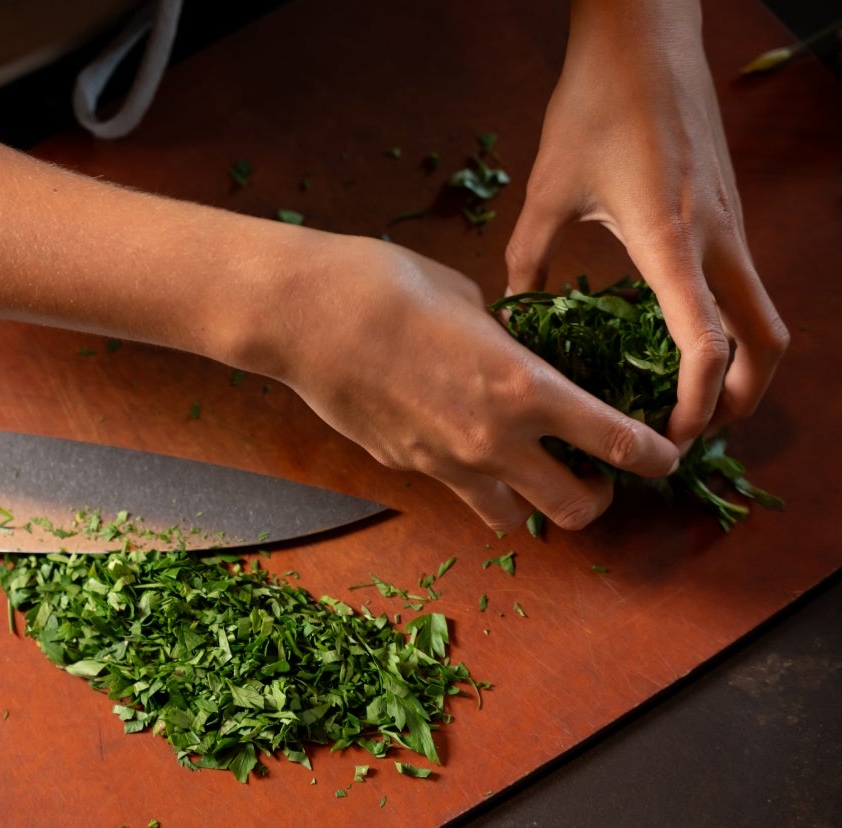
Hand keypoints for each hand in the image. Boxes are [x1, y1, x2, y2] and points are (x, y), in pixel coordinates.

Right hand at [277, 237, 681, 532]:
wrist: (302, 314)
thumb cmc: (387, 285)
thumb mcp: (472, 302)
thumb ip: (507, 341)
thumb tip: (515, 351)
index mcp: (528, 389)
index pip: (622, 444)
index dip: (657, 457)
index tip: (666, 455)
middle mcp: (494, 439)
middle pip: (576, 508)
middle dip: (599, 497)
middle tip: (596, 474)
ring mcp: (444, 461)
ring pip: (512, 517)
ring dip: (531, 501)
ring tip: (527, 471)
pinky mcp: (403, 465)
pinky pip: (454, 487)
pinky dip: (470, 477)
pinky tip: (456, 437)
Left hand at [507, 0, 787, 446]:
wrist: (646, 42)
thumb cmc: (595, 108)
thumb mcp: (548, 189)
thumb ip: (529, 255)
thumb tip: (515, 307)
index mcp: (672, 241)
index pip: (708, 340)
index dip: (698, 400)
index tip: (672, 435)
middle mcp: (718, 240)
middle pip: (765, 342)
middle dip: (741, 399)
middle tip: (692, 432)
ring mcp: (731, 227)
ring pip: (762, 315)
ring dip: (740, 366)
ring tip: (689, 399)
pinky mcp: (729, 214)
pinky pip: (742, 285)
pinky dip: (728, 325)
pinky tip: (680, 339)